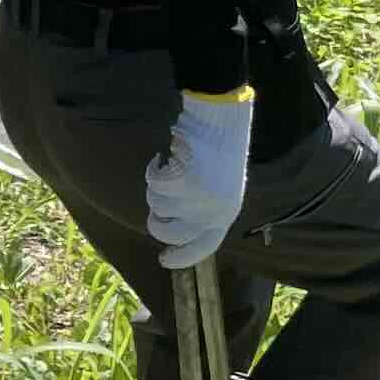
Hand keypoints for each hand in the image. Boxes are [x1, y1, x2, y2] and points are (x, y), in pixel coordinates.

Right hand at [142, 93, 254, 268]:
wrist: (220, 120)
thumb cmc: (219, 150)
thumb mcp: (221, 188)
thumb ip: (202, 211)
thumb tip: (171, 231)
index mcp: (226, 214)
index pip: (203, 248)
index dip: (182, 257)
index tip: (163, 260)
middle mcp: (212, 211)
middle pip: (169, 233)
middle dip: (156, 222)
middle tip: (155, 209)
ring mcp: (196, 199)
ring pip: (157, 204)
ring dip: (157, 186)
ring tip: (172, 167)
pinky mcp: (180, 182)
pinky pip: (153, 183)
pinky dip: (153, 167)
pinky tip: (164, 154)